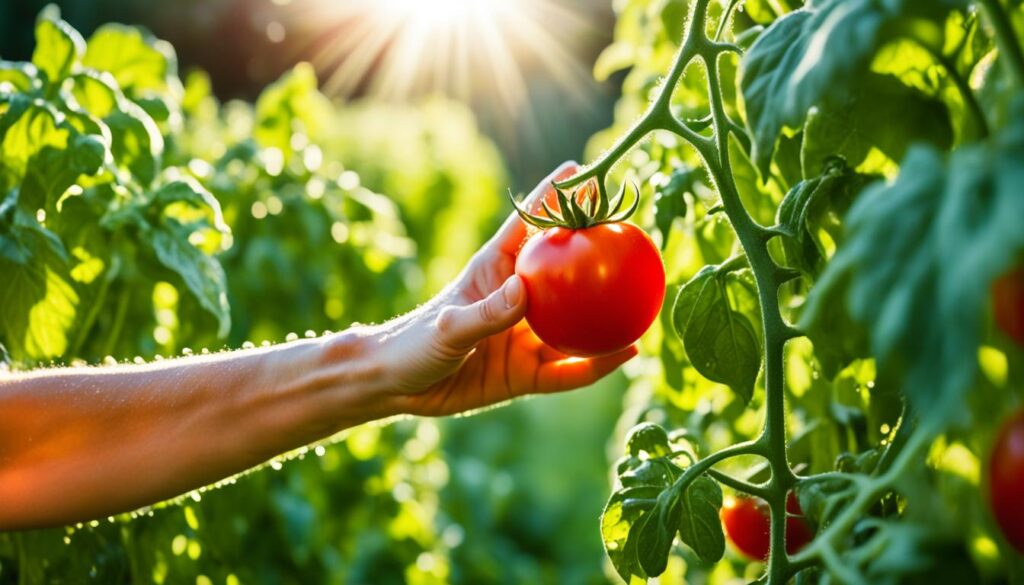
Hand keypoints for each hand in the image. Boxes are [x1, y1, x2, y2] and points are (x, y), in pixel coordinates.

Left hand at [375, 162, 637, 415]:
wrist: (397, 390)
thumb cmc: (413, 345)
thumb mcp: (447, 328)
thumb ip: (485, 313)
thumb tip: (525, 292)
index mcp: (494, 271)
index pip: (527, 224)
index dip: (553, 195)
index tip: (583, 169)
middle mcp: (517, 300)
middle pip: (565, 269)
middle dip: (595, 248)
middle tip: (633, 231)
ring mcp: (525, 337)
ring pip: (577, 321)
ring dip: (608, 310)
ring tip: (646, 299)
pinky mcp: (526, 373)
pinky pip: (570, 370)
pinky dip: (599, 363)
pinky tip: (628, 353)